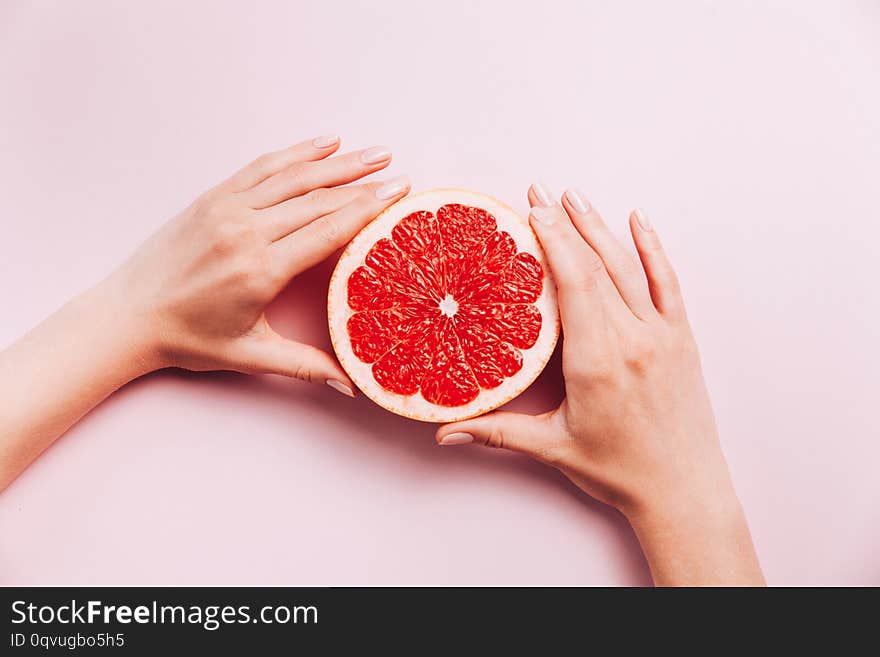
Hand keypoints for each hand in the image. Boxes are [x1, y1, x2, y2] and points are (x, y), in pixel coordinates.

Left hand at [108, 136, 409, 392]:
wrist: (127, 316)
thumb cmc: (187, 339)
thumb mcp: (250, 355)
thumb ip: (305, 366)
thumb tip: (350, 385)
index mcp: (261, 269)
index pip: (328, 230)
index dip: (367, 210)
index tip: (398, 195)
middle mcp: (246, 231)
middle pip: (318, 199)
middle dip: (363, 184)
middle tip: (399, 174)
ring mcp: (227, 209)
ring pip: (293, 176)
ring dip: (338, 162)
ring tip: (374, 152)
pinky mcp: (212, 198)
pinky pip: (261, 167)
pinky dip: (295, 153)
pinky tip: (322, 144)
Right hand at [436, 183, 763, 585]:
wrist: (684, 491)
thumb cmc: (619, 472)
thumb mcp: (552, 448)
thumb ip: (496, 432)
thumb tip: (445, 431)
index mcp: (596, 361)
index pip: (572, 283)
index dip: (552, 241)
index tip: (532, 210)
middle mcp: (631, 339)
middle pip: (595, 266)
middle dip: (565, 224)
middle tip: (540, 190)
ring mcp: (661, 336)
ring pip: (628, 268)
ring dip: (599, 228)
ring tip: (575, 196)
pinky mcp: (682, 340)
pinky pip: (669, 284)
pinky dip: (654, 249)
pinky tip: (639, 220)